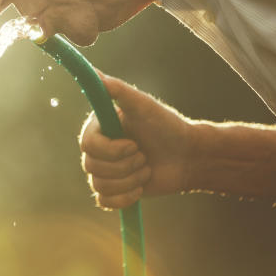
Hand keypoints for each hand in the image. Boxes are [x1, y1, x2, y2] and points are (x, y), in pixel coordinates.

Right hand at [78, 73, 192, 209]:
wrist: (188, 156)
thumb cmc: (167, 126)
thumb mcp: (143, 106)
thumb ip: (118, 90)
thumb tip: (95, 73)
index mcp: (100, 129)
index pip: (87, 145)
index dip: (110, 151)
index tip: (133, 145)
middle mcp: (98, 150)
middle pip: (92, 168)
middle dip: (125, 167)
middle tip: (144, 157)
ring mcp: (105, 171)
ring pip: (100, 186)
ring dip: (130, 181)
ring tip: (147, 170)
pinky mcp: (114, 191)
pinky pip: (104, 202)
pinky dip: (124, 199)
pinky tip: (140, 189)